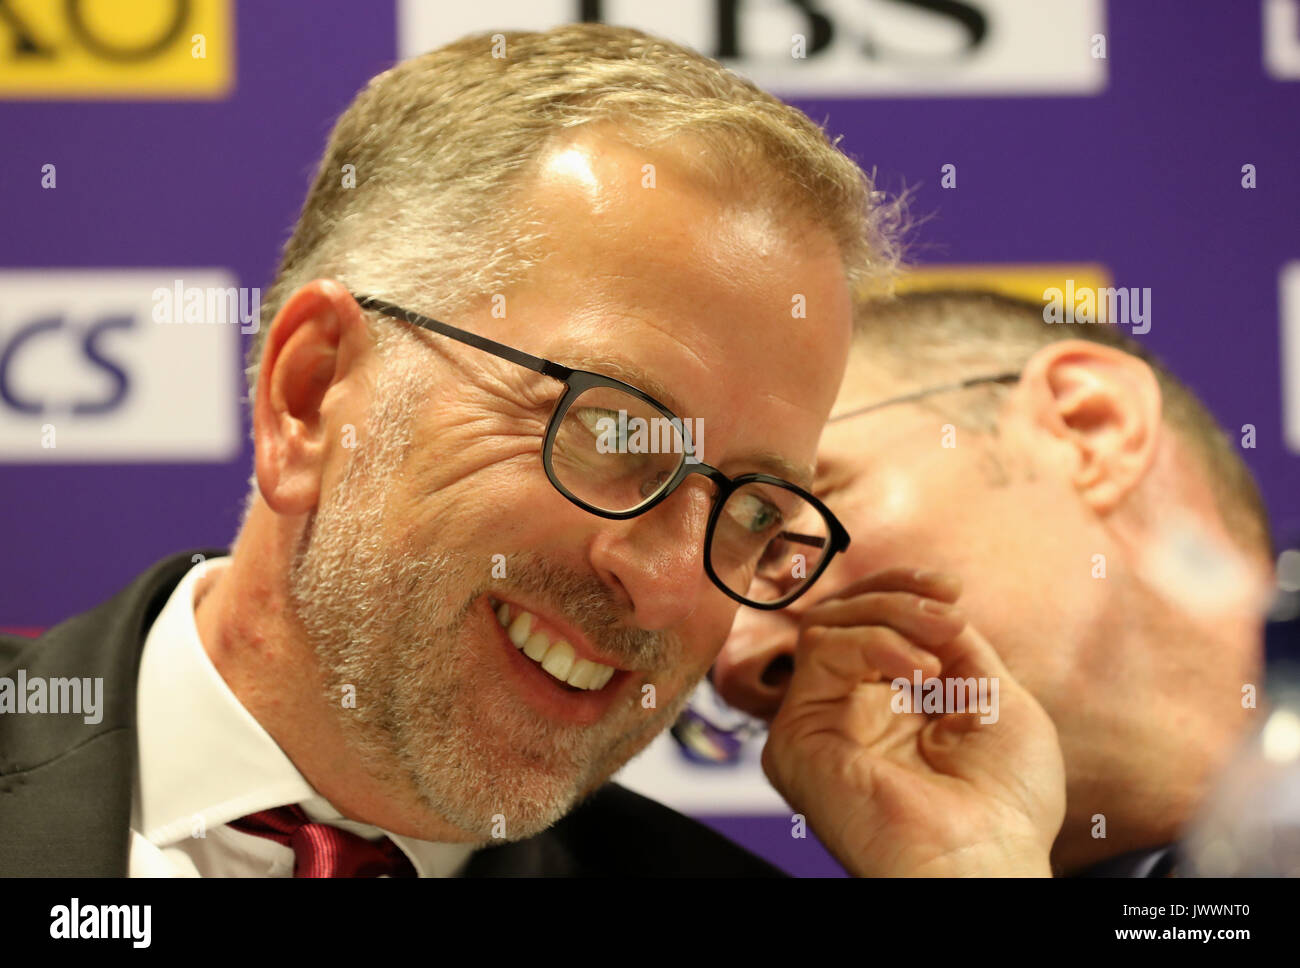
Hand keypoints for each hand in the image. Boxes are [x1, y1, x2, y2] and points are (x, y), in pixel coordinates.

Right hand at [760, 568, 1064, 875]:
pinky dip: (875, 644)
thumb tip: (932, 605)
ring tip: (941, 647)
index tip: (951, 587)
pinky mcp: (796, 738)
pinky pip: (820, 652)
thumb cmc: (1004, 804)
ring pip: (826, 623)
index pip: (868, 621)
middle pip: (841, 613)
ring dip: (891, 616)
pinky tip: (921, 674)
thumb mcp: (995, 698)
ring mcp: (817, 722)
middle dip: (898, 596)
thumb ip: (956, 646)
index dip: (903, 591)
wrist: (987, 862)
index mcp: (887, 704)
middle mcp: (845, 710)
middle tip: (949, 611)